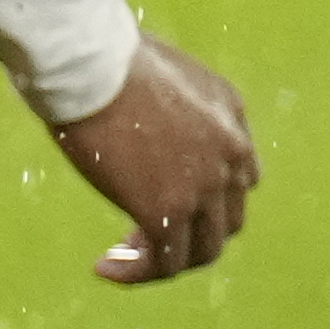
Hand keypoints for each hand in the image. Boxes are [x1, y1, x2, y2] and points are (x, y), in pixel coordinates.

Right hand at [57, 33, 252, 281]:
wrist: (90, 64)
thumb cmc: (102, 56)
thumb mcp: (157, 71)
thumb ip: (162, 99)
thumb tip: (128, 103)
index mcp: (232, 119)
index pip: (239, 177)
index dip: (205, 198)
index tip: (159, 198)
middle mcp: (231, 156)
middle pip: (228, 220)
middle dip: (189, 234)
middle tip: (141, 235)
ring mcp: (203, 186)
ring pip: (202, 249)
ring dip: (165, 260)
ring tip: (123, 258)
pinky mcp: (167, 209)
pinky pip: (164, 261)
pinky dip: (138, 272)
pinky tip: (105, 268)